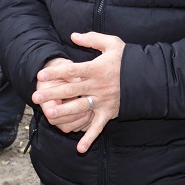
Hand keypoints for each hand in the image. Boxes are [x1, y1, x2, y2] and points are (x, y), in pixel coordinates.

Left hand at [32, 32, 123, 153]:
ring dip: (64, 112)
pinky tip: (79, 148)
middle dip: (53, 93)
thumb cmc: (128, 59)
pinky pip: (98, 127)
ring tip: (48, 114)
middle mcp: (98, 86)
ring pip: (80, 108)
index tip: (40, 75)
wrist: (149, 76)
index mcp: (96, 69)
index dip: (56, 72)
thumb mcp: (112, 43)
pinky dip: (89, 138)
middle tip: (35, 97)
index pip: (72, 70)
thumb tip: (72, 35)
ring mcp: (103, 101)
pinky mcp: (109, 113)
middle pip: (71, 89)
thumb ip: (92, 39)